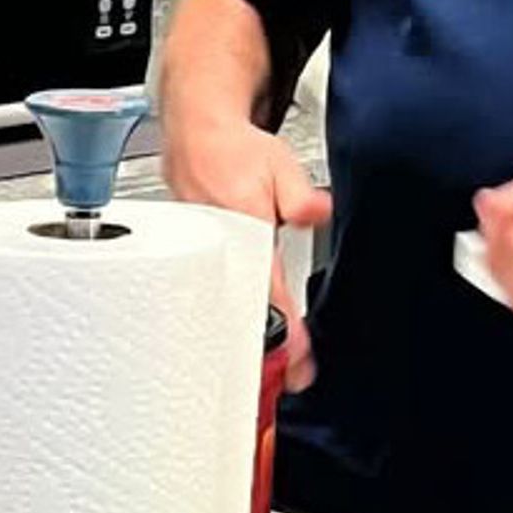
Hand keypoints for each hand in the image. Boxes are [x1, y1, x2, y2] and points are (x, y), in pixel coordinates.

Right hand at [162, 113, 331, 390]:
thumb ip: (300, 195)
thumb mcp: (279, 164)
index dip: (282, 332)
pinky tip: (241, 334)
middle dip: (260, 351)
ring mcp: (202, 257)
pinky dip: (227, 315)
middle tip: (285, 378)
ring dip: (243, 336)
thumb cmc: (233, 149)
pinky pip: (212, 293)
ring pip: (222, 306)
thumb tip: (317, 212)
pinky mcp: (195, 257)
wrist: (196, 134)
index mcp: (241, 231)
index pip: (266, 292)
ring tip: (266, 370)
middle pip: (240, 312)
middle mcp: (217, 251)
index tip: (295, 364)